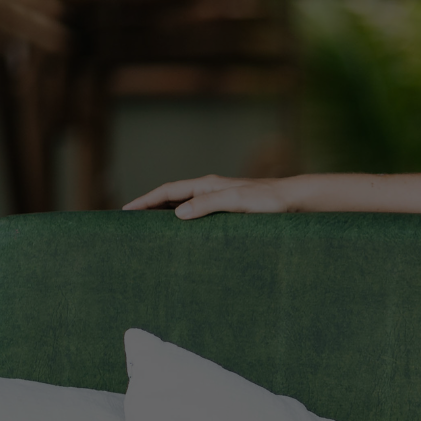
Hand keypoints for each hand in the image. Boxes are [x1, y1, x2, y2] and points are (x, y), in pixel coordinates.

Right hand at [122, 175, 293, 218]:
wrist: (294, 200)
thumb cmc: (269, 200)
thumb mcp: (237, 201)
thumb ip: (208, 204)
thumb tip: (177, 214)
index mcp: (207, 184)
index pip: (167, 191)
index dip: (145, 201)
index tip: (126, 212)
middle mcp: (210, 190)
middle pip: (172, 198)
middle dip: (150, 208)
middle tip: (131, 224)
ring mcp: (219, 200)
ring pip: (185, 207)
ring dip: (166, 217)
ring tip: (151, 231)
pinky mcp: (230, 211)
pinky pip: (200, 216)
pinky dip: (186, 223)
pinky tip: (185, 236)